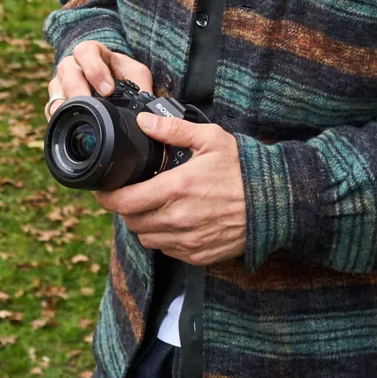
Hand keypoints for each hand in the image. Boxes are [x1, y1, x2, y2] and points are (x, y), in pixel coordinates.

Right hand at [46, 41, 152, 112]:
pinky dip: (59, 117)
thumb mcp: (137, 75)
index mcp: (92, 52)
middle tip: (91, 104)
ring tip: (77, 117)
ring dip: (66, 104)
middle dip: (79, 89)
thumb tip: (148, 112)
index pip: (86, 52)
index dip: (95, 69)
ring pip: (56, 89)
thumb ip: (141, 86)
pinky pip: (52, 108)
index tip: (108, 89)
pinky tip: (68, 126)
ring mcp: (61, 82)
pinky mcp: (57, 100)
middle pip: (67, 71)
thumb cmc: (123, 74)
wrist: (111, 82)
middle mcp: (73, 65)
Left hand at [96, 109, 245, 266]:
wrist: (275, 203)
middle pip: (131, 221)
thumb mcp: (210, 139)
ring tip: (152, 206)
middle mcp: (179, 219)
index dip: (107, 197)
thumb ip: (173, 130)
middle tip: (130, 193)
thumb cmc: (243, 169)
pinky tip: (173, 220)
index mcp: (177, 188)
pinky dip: (163, 237)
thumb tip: (144, 122)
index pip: (125, 201)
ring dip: (143, 223)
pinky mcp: (198, 255)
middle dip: (125, 207)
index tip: (102, 189)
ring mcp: (188, 240)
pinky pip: (167, 250)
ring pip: (146, 238)